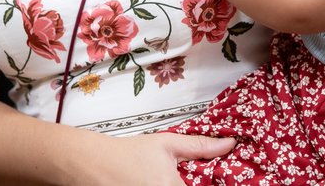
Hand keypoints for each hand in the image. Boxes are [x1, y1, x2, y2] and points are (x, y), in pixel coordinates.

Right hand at [107, 132, 234, 184]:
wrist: (96, 164)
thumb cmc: (128, 154)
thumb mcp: (168, 144)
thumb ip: (200, 146)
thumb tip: (228, 144)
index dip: (211, 183)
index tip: (214, 178)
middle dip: (193, 182)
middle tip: (183, 175)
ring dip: (182, 185)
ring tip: (169, 177)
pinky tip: (160, 182)